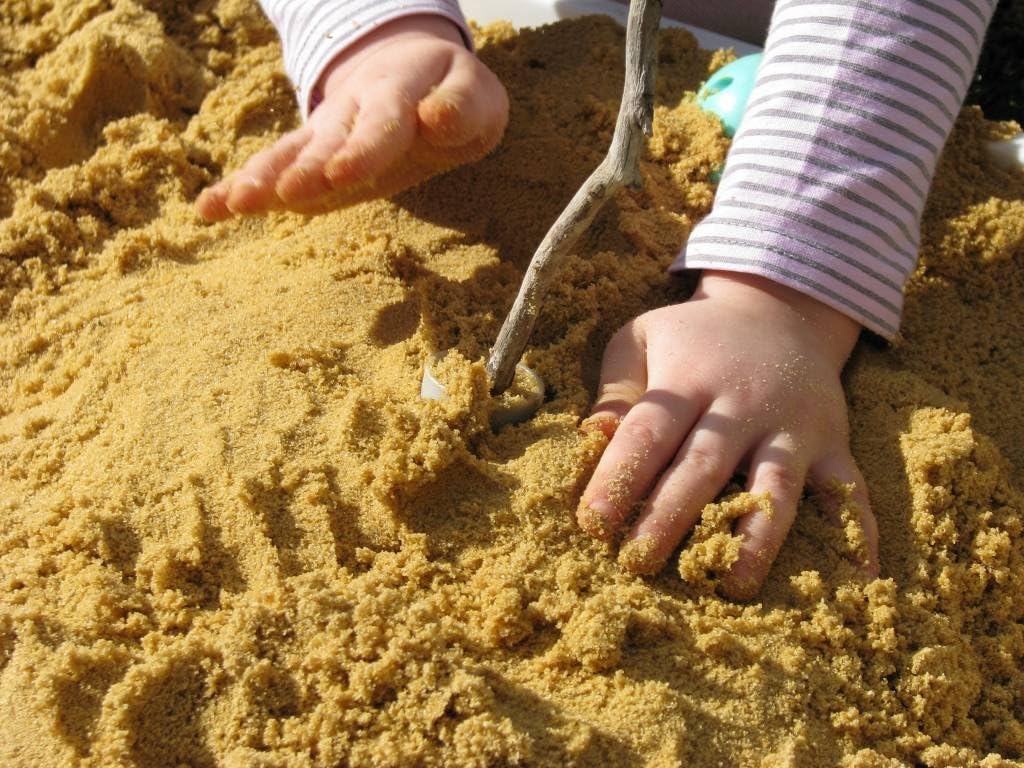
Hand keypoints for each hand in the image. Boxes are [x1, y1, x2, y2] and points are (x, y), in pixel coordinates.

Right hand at [196, 14, 508, 219]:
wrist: (411, 73)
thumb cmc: (450, 96)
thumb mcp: (473, 97)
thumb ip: (462, 108)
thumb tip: (434, 119)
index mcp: (397, 93)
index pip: (382, 123)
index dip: (362, 148)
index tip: (341, 172)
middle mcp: (352, 109)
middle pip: (325, 140)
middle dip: (304, 169)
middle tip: (281, 195)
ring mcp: (324, 130)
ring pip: (291, 152)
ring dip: (264, 178)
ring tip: (235, 205)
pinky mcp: (306, 155)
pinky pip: (271, 168)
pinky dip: (239, 187)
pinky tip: (208, 211)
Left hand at [577, 270, 879, 598]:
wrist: (779, 310)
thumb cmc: (693, 338)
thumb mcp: (643, 338)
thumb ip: (616, 387)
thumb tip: (593, 436)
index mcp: (689, 380)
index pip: (648, 432)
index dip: (619, 477)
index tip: (592, 523)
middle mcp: (743, 404)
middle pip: (705, 466)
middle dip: (670, 517)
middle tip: (638, 563)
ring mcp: (793, 425)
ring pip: (776, 485)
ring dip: (755, 538)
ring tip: (732, 585)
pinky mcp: (833, 441)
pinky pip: (849, 489)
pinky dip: (858, 532)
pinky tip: (859, 579)